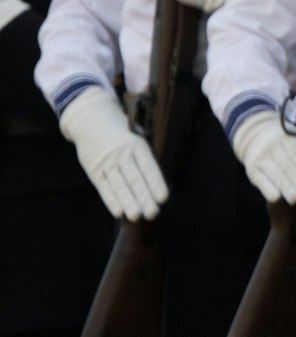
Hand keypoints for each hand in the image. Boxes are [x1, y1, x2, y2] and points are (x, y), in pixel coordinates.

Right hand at [59, 87, 167, 220]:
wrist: (90, 120)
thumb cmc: (121, 132)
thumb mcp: (137, 136)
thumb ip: (144, 157)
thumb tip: (157, 183)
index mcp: (137, 145)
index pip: (148, 167)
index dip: (156, 183)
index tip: (163, 198)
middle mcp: (121, 154)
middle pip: (134, 179)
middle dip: (144, 197)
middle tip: (153, 213)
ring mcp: (106, 163)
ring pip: (119, 186)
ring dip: (129, 202)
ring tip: (137, 216)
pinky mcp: (93, 170)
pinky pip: (103, 188)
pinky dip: (111, 200)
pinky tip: (119, 212)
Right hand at [231, 110, 295, 204]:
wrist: (257, 136)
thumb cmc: (290, 145)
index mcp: (288, 137)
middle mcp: (273, 147)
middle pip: (285, 164)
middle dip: (295, 179)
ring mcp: (261, 158)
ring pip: (273, 174)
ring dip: (284, 187)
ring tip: (295, 199)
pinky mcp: (253, 170)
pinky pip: (260, 181)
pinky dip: (268, 189)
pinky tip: (276, 197)